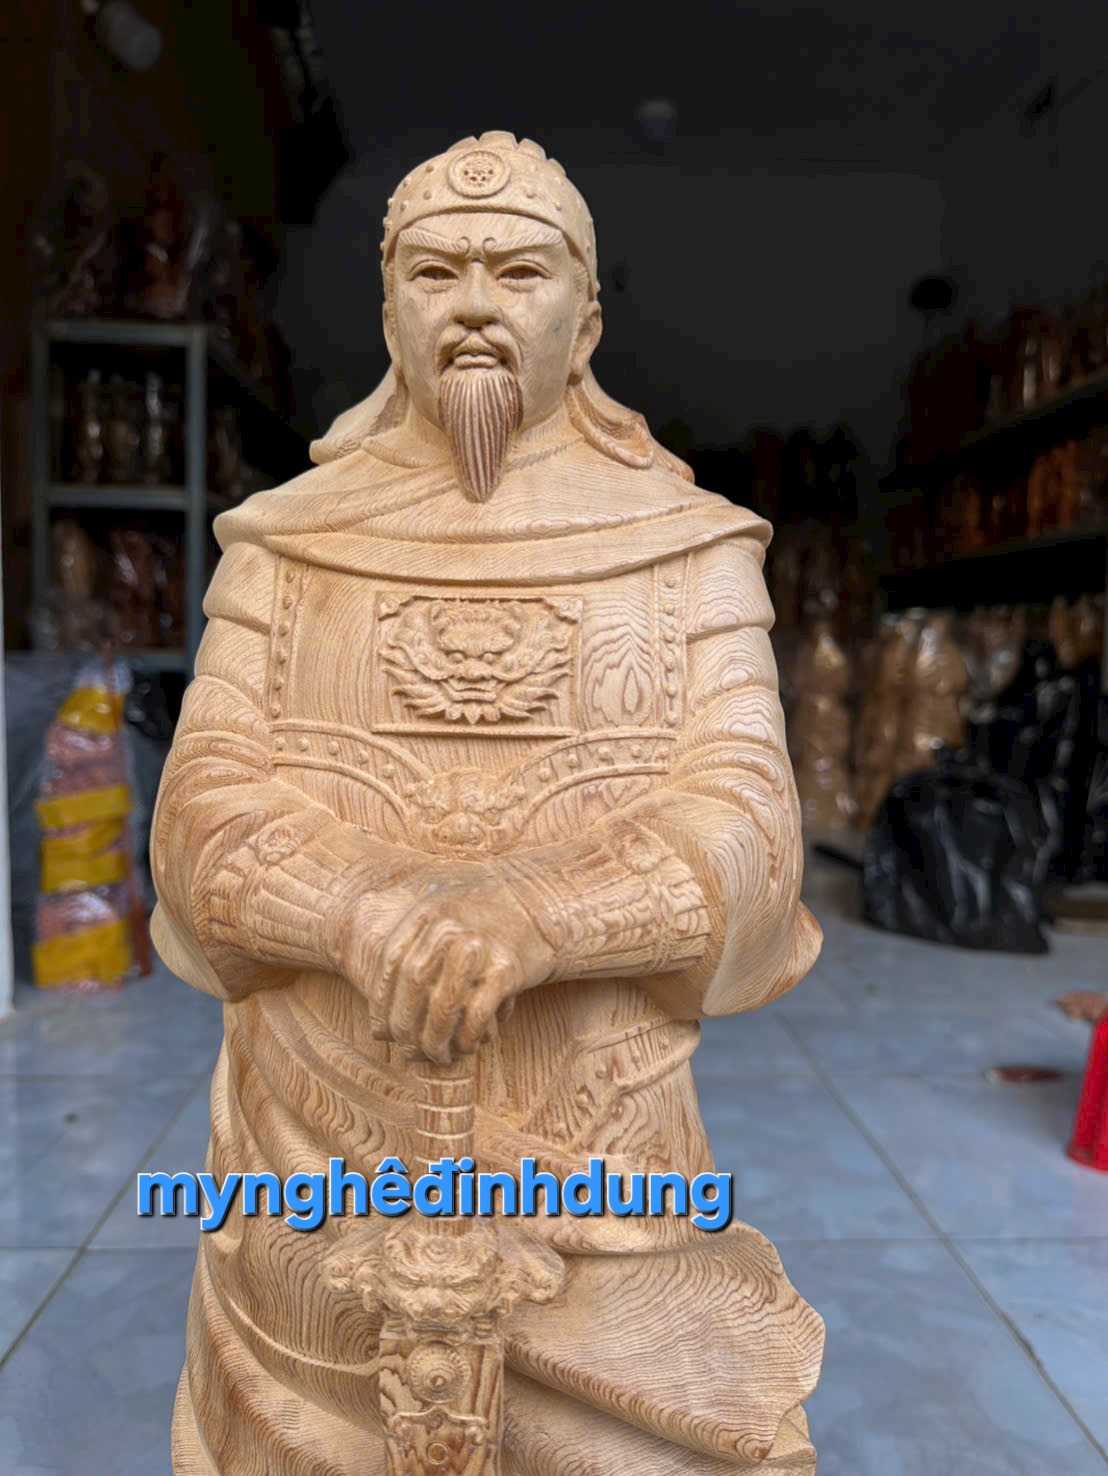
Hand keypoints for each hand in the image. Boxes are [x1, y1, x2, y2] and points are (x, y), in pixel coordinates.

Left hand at [359, 875, 553, 1063]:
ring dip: (433, 1039)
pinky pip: (477, 1013)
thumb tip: (377, 1025)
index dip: (381, 1001)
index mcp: (429, 911)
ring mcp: (480, 946)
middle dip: (404, 1025)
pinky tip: (465, 1047)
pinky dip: (467, 1037)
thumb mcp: (443, 918)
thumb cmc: (483, 924)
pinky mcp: (507, 969)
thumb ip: (410, 954)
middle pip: (413, 984)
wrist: (542, 909)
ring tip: (434, 1056)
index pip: (391, 961)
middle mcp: (451, 925)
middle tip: (406, 1050)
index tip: (381, 1030)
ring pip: (443, 1004)